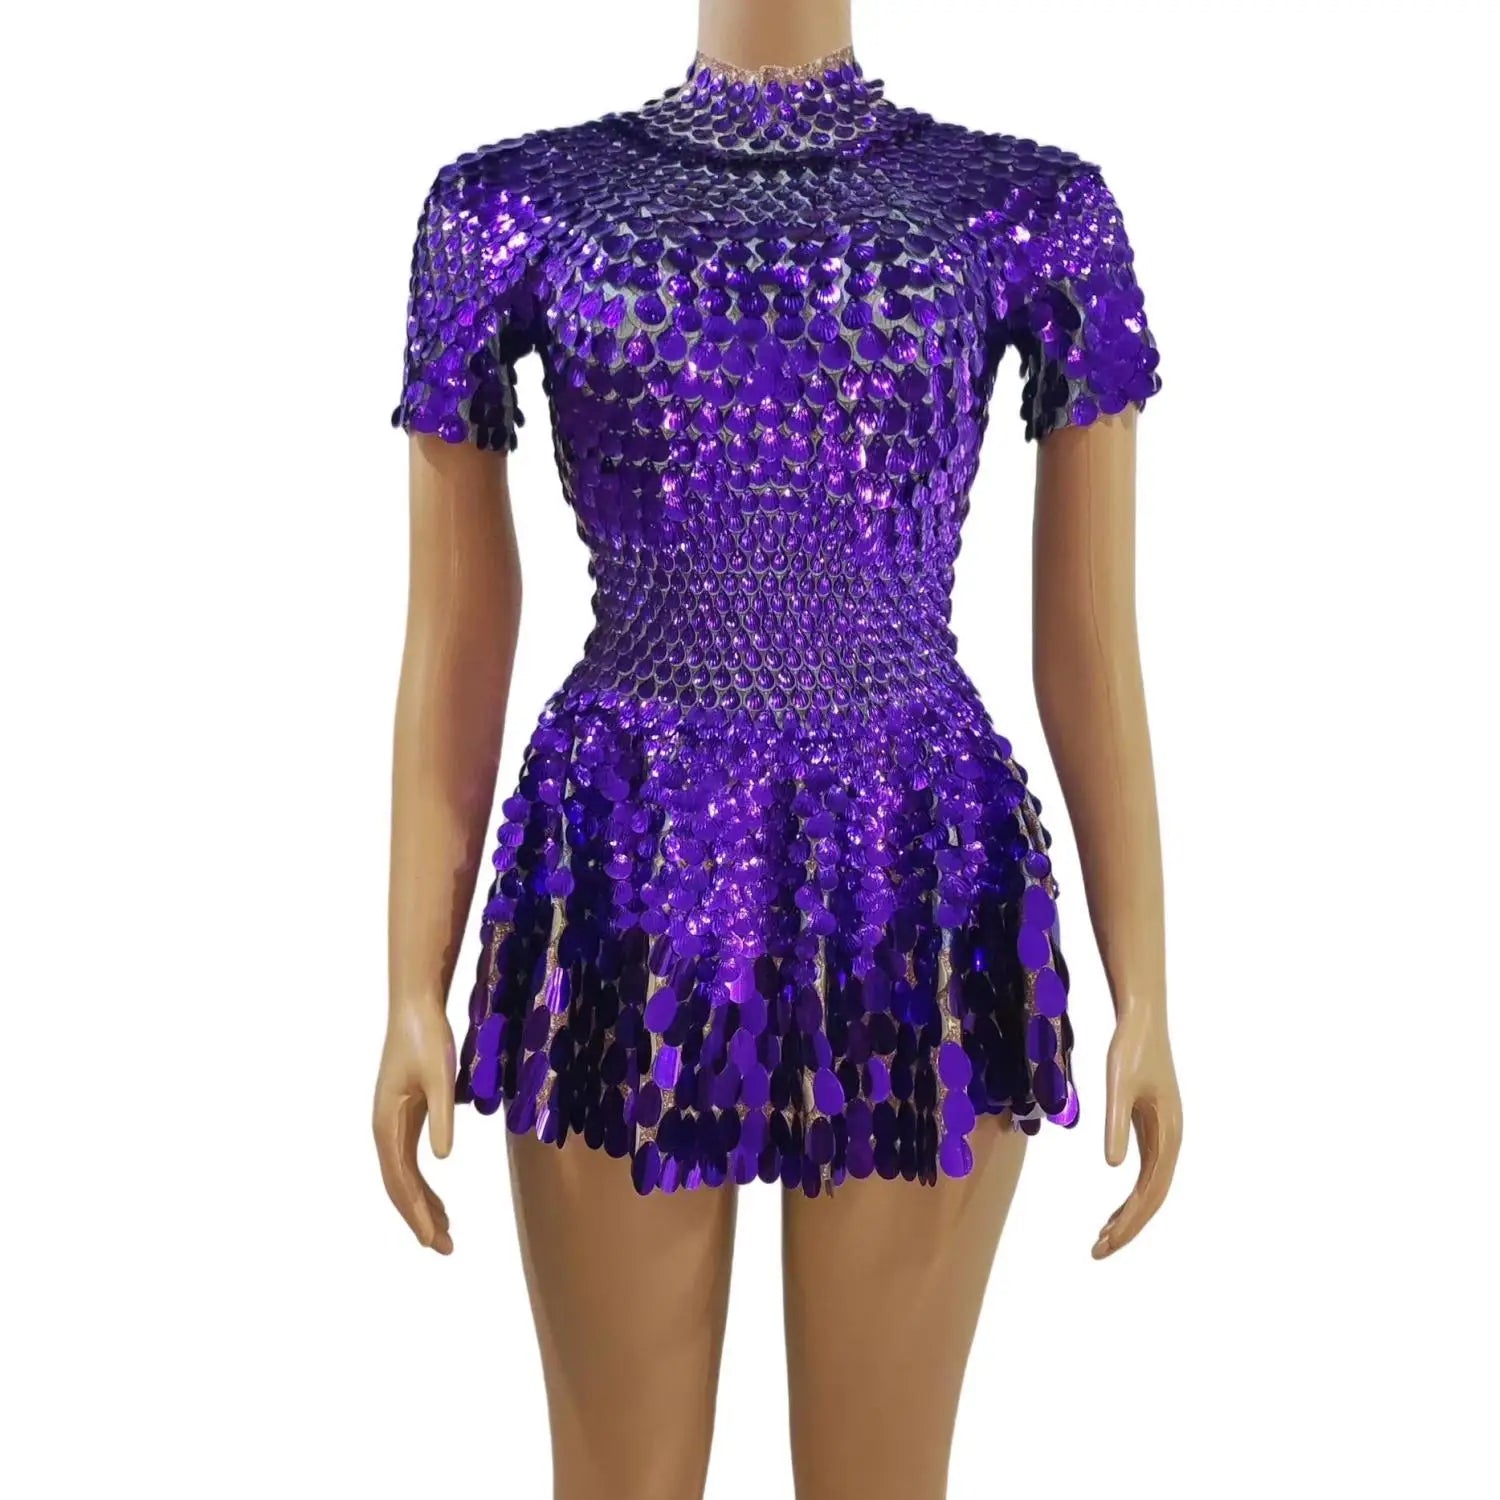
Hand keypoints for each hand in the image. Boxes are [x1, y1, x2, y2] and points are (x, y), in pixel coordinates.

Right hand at [373, 997, 456, 1253]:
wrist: (415, 1008)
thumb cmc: (427, 1039)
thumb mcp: (440, 1078)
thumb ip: (442, 1118)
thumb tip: (443, 1160)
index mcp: (386, 1125)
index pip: (400, 1181)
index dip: (416, 1213)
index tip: (433, 1240)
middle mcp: (384, 1129)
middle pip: (399, 1186)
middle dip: (420, 1218)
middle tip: (445, 1248)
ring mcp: (392, 1124)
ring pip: (403, 1177)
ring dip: (422, 1205)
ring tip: (445, 1233)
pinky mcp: (404, 1116)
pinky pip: (409, 1162)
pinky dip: (422, 1185)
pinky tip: (438, 1200)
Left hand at [1093, 1003, 1181, 1258]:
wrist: (1142, 1020)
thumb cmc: (1130, 1050)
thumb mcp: (1118, 1085)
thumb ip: (1116, 1124)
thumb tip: (1113, 1167)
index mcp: (1168, 1135)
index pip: (1150, 1194)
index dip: (1130, 1222)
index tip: (1105, 1243)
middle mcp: (1172, 1141)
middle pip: (1153, 1199)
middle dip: (1128, 1228)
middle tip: (1097, 1252)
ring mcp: (1165, 1136)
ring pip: (1151, 1189)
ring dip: (1129, 1217)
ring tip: (1102, 1239)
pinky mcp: (1155, 1128)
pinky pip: (1147, 1174)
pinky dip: (1131, 1197)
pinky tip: (1114, 1210)